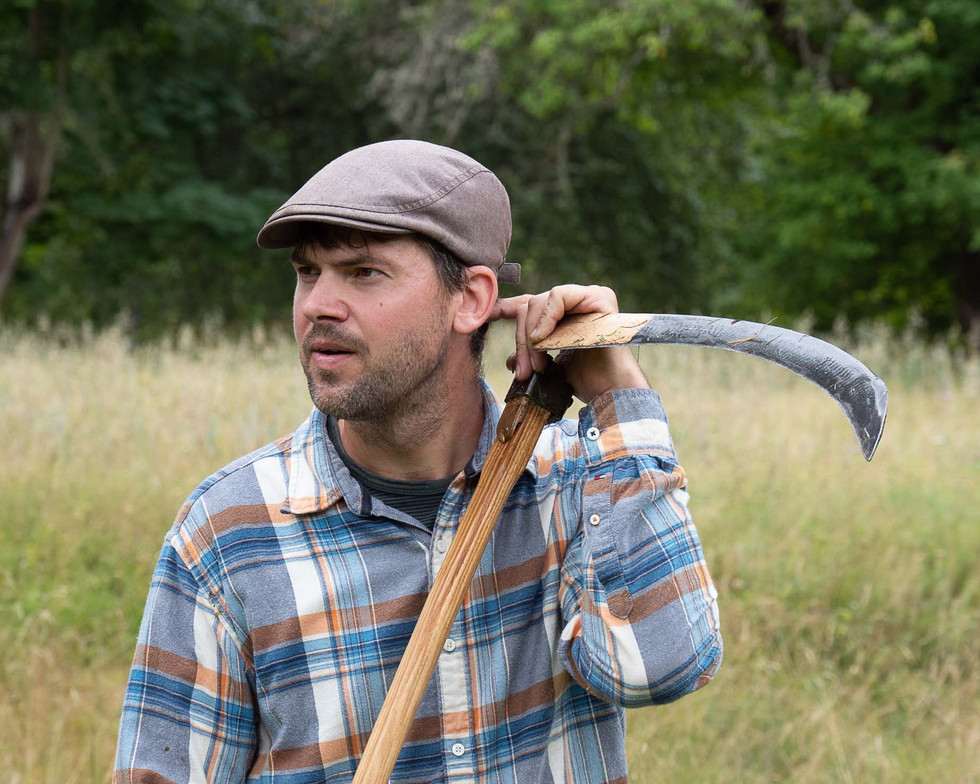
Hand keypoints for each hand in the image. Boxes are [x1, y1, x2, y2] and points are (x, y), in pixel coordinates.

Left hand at [489, 284, 648, 401]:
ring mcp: (588, 296)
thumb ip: (531, 356)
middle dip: (521, 340)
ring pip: (539, 301)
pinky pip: (558, 295)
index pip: (529, 305)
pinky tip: (543, 337)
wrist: (609, 393)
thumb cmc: (584, 382)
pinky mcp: (599, 297)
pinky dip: (546, 316)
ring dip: (531, 335)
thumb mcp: (549, 367)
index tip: (486, 317)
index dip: (505, 309)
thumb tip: (511, 360)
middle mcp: (577, 302)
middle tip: (524, 370)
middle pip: (530, 305)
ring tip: (537, 364)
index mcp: (565, 315)